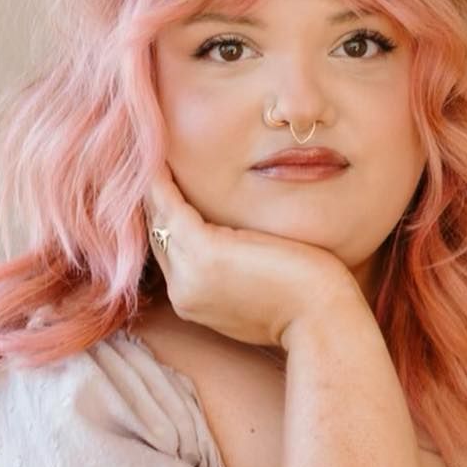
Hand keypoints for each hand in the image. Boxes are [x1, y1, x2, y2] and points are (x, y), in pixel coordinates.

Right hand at [142, 161, 365, 349]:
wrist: (321, 322)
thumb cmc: (308, 303)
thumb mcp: (259, 290)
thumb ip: (237, 269)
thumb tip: (243, 245)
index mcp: (194, 299)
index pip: (168, 248)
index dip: (163, 213)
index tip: (161, 180)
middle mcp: (182, 290)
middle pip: (156, 231)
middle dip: (149, 193)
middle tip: (145, 154)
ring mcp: (189, 274)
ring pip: (157, 216)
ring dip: (150, 179)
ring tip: (147, 144)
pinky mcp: (204, 252)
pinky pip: (170, 204)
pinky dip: (161, 178)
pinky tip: (158, 150)